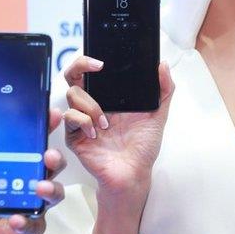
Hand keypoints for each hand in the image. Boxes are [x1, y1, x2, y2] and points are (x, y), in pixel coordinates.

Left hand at [0, 110, 65, 233]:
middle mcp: (30, 183)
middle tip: (48, 155)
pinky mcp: (30, 229)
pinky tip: (15, 219)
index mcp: (17, 167)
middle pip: (51, 166)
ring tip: (39, 188)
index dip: (46, 128)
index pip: (35, 144)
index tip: (52, 115)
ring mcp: (33, 206)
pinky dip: (26, 221)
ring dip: (50, 189)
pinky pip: (34, 224)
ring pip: (53, 194)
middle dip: (54, 158)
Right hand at [62, 56, 173, 206]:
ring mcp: (82, 120)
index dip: (91, 60)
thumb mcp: (158, 114)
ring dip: (91, 105)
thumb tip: (163, 64)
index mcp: (109, 97)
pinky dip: (83, 121)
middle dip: (80, 65)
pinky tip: (97, 133)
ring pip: (72, 95)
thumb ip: (164, 89)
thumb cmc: (143, 146)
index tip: (102, 60)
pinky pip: (70, 118)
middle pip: (74, 75)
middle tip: (97, 67)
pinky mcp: (74, 136)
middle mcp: (93, 105)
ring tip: (106, 123)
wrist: (135, 174)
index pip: (92, 71)